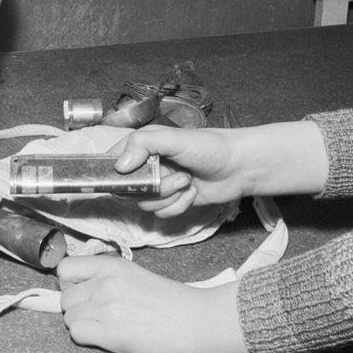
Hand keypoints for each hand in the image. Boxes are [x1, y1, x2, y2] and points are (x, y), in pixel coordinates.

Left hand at [57, 255, 250, 352]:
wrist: (200, 322)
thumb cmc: (176, 303)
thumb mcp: (138, 276)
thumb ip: (108, 278)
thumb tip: (81, 288)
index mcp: (113, 265)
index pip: (66, 268)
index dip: (70, 283)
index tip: (81, 291)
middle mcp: (105, 282)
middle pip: (65, 296)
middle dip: (77, 307)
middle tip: (98, 315)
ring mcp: (106, 306)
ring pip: (69, 316)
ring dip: (82, 324)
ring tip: (106, 328)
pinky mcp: (110, 333)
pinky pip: (77, 334)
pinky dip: (87, 338)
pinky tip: (106, 338)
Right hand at [113, 121, 328, 217]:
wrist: (240, 167)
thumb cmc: (210, 146)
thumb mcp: (175, 138)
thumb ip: (144, 144)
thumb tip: (120, 166)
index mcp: (143, 146)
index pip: (113, 161)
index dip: (115, 173)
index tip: (128, 179)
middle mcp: (148, 166)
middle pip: (128, 189)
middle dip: (153, 187)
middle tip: (176, 176)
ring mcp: (160, 185)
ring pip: (146, 204)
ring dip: (169, 196)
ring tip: (188, 181)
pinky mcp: (173, 201)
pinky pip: (162, 214)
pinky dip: (179, 206)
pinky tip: (192, 192)